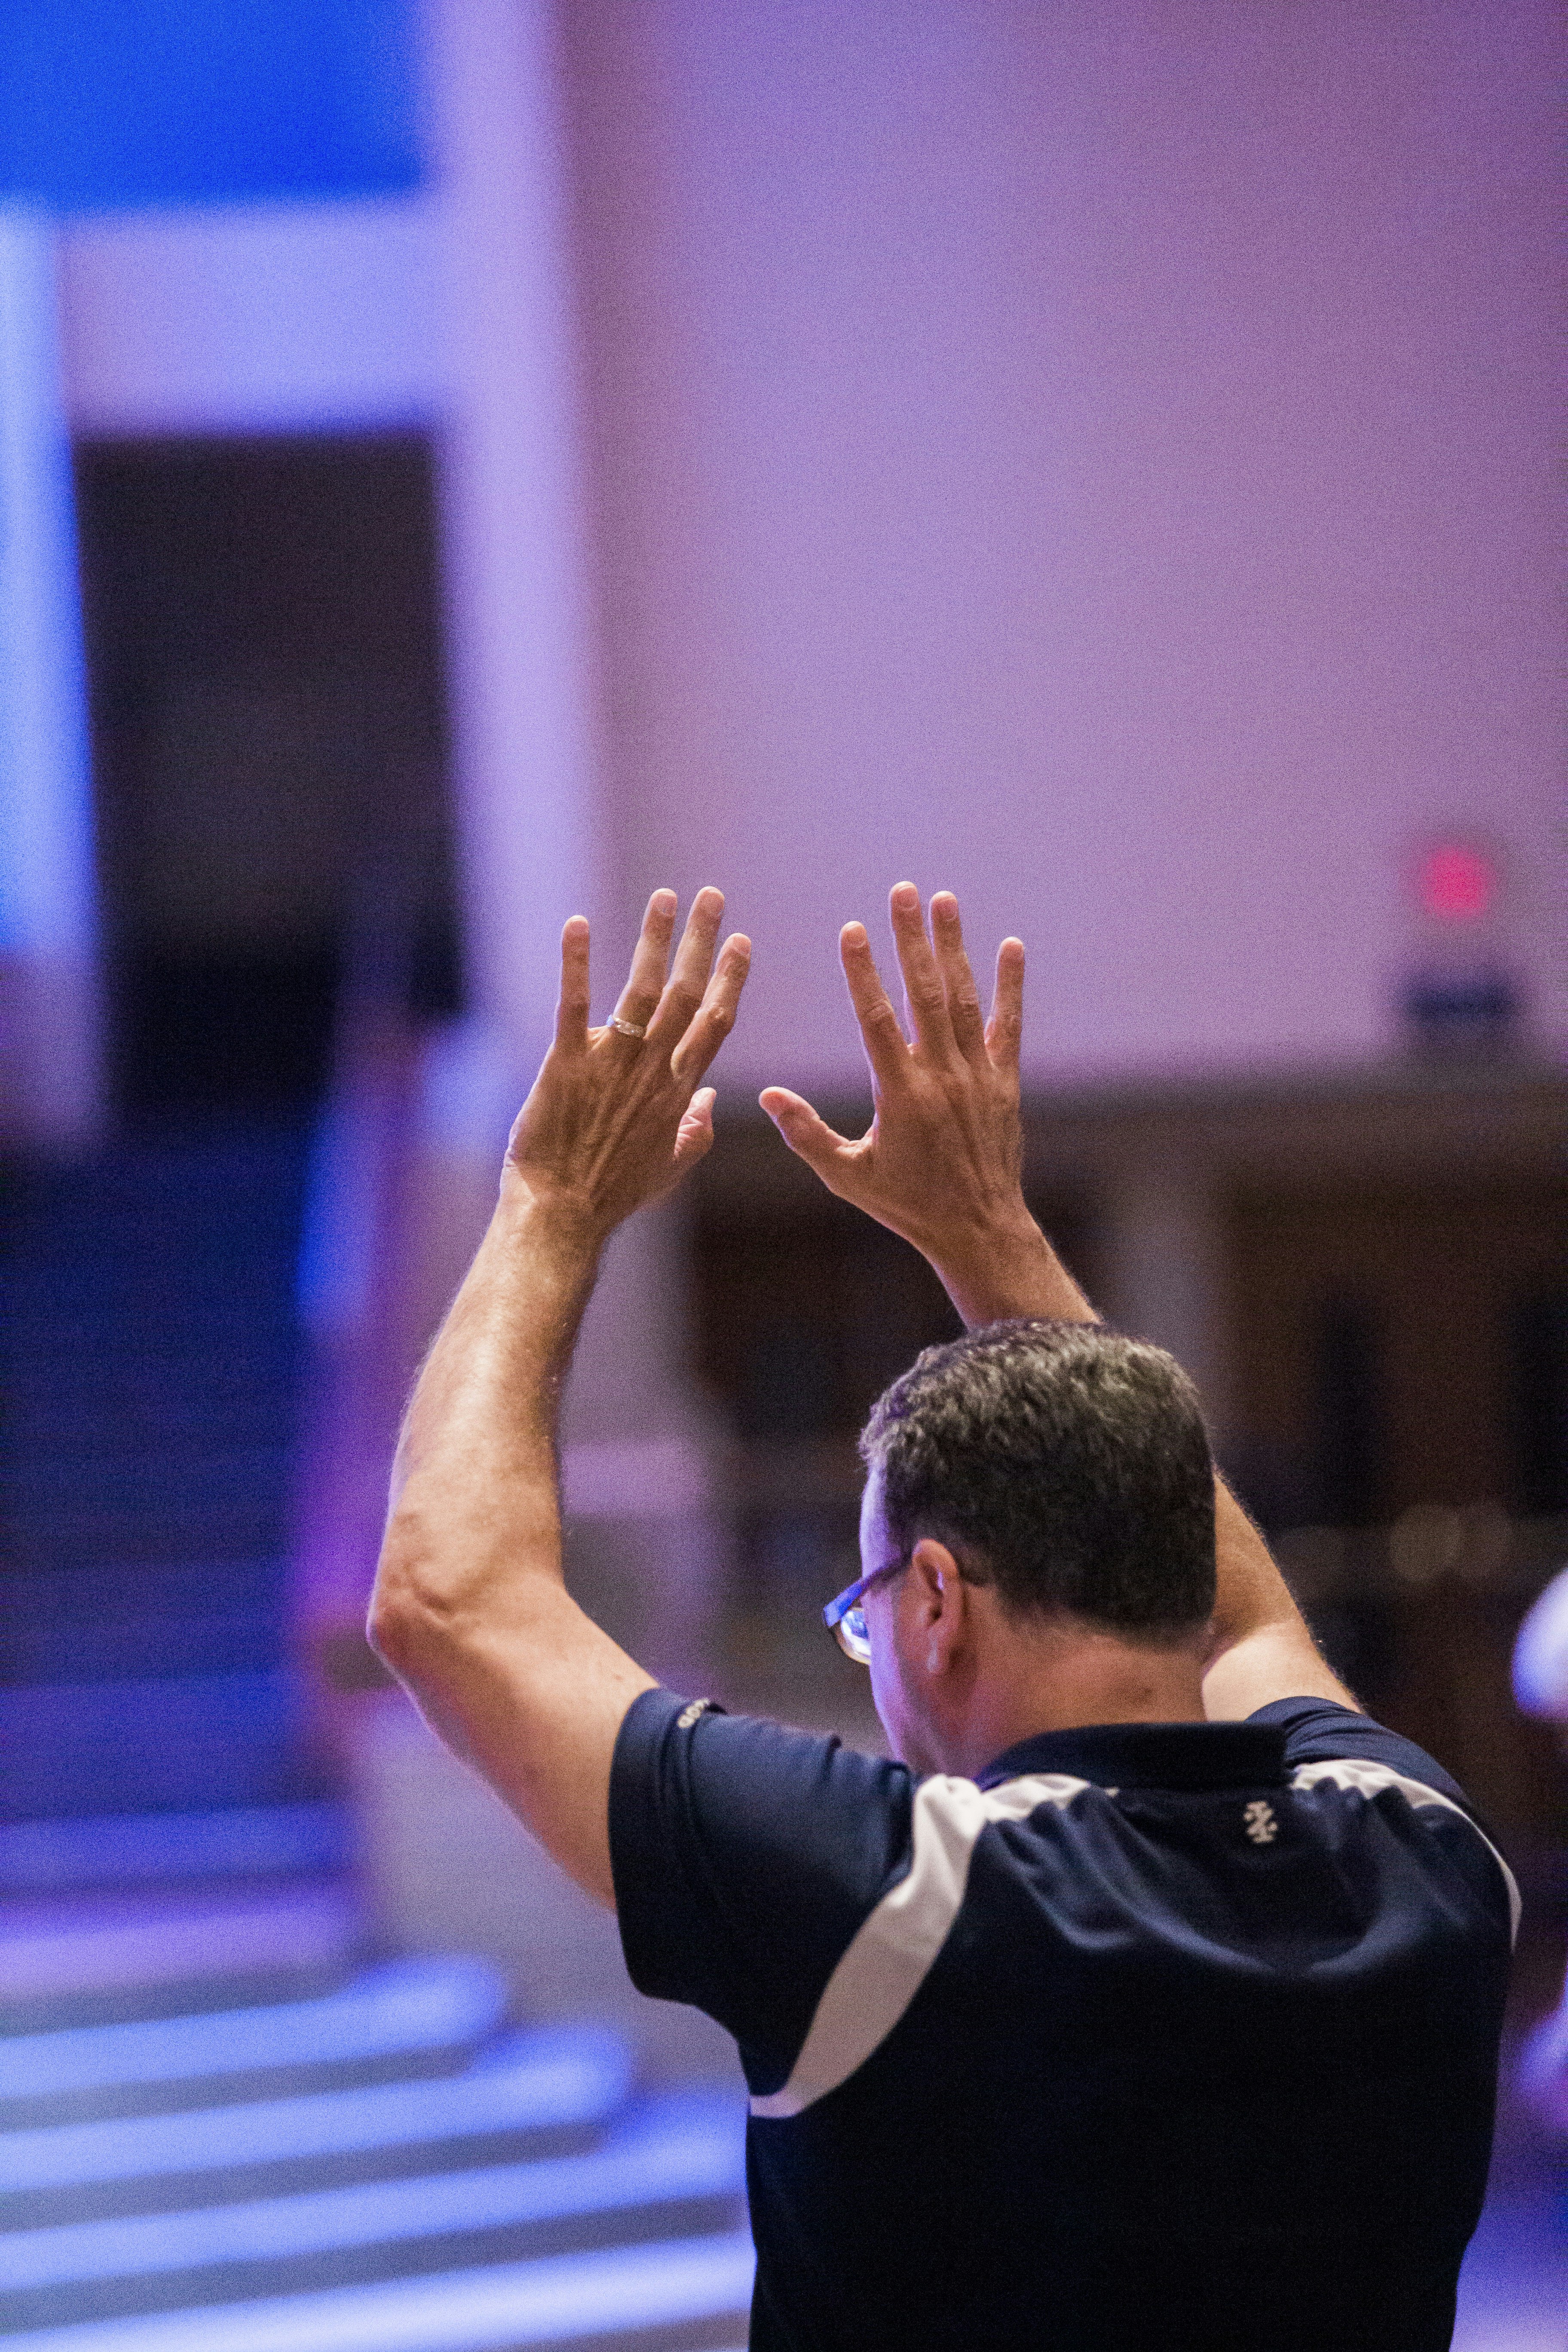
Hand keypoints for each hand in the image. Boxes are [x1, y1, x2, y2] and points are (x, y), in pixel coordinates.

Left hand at [507, 887, 750, 1236]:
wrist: (564, 1214)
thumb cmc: (614, 1195)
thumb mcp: (670, 1168)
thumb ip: (696, 1131)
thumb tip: (711, 1102)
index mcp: (679, 1090)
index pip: (714, 1023)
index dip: (730, 979)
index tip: (742, 943)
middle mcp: (653, 1069)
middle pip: (686, 993)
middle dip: (702, 941)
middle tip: (712, 897)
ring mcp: (612, 1063)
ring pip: (641, 989)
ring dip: (654, 939)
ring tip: (665, 898)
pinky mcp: (567, 1063)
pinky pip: (574, 1004)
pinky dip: (575, 963)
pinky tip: (577, 924)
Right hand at [760, 884, 1031, 1279]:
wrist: (977, 1229)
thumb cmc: (906, 1204)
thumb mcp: (848, 1176)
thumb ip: (807, 1133)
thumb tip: (768, 1097)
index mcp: (900, 1094)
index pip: (876, 1020)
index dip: (863, 972)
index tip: (853, 929)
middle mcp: (941, 1076)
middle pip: (924, 994)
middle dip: (911, 940)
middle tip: (903, 892)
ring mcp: (977, 1076)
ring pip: (965, 1000)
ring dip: (954, 948)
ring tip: (944, 901)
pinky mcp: (1005, 1082)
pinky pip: (1010, 1025)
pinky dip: (1011, 986)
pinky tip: (1012, 946)